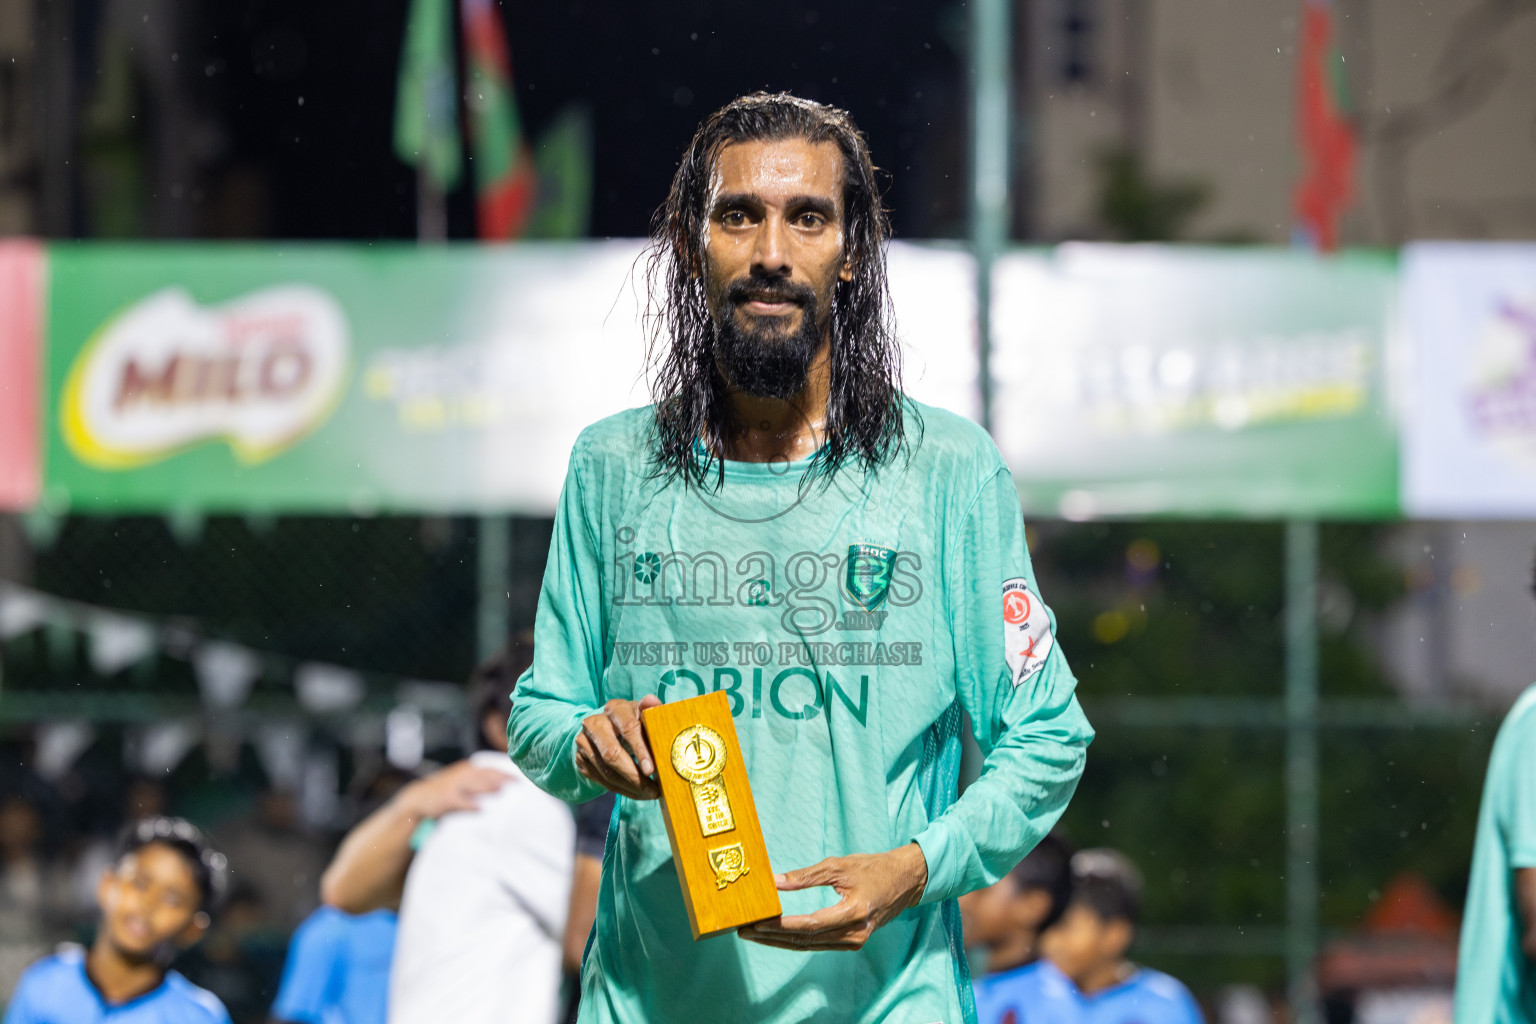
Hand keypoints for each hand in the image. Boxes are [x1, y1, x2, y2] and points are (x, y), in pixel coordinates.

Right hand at [397, 760, 511, 820]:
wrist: (418, 799)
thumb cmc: (447, 792)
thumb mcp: (463, 783)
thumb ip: (480, 782)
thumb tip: (504, 786)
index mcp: (467, 770)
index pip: (489, 769)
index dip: (504, 772)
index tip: (519, 778)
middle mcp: (461, 775)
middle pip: (483, 775)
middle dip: (499, 777)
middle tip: (515, 783)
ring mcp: (453, 786)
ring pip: (473, 784)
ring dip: (487, 787)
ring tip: (501, 790)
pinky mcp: (445, 799)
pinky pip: (459, 801)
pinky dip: (469, 805)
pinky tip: (480, 809)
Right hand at [575, 696, 661, 799]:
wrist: (607, 726)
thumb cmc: (634, 721)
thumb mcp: (643, 714)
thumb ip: (650, 710)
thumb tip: (651, 700)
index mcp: (615, 708)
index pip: (628, 728)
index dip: (640, 750)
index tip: (652, 770)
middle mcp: (596, 723)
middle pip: (612, 753)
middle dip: (634, 776)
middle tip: (653, 791)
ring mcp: (585, 741)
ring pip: (606, 771)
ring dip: (629, 787)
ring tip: (649, 794)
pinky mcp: (581, 758)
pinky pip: (600, 780)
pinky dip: (621, 789)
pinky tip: (636, 793)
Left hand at [737, 843, 928, 951]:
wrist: (904, 881)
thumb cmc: (874, 868)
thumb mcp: (839, 865)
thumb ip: (806, 875)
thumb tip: (776, 881)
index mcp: (855, 912)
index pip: (811, 924)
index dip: (782, 925)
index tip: (758, 922)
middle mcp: (855, 933)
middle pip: (806, 940)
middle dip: (772, 936)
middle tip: (745, 930)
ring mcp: (854, 941)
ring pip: (809, 946)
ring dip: (780, 941)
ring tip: (754, 934)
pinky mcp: (852, 942)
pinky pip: (818, 944)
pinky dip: (796, 940)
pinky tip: (777, 935)